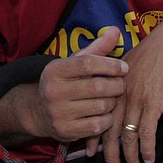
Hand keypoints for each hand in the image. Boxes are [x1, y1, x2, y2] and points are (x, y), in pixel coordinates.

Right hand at [31, 27, 127, 142]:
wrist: (38, 112)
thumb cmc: (63, 83)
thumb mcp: (73, 63)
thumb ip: (96, 48)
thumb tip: (116, 31)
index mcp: (54, 70)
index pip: (87, 64)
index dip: (110, 65)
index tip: (123, 67)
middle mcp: (53, 91)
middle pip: (97, 87)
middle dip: (116, 85)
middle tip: (122, 84)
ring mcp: (58, 113)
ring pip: (101, 106)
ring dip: (113, 102)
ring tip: (113, 98)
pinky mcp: (66, 131)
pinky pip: (98, 125)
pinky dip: (108, 119)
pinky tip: (106, 113)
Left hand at [98, 17, 162, 162]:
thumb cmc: (155, 53)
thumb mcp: (130, 65)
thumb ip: (122, 83)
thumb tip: (121, 96)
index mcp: (113, 86)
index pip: (98, 117)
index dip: (94, 137)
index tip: (91, 152)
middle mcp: (120, 95)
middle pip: (110, 131)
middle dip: (110, 155)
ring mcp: (135, 101)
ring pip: (127, 137)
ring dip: (130, 157)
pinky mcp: (152, 104)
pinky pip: (146, 133)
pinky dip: (147, 149)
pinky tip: (150, 160)